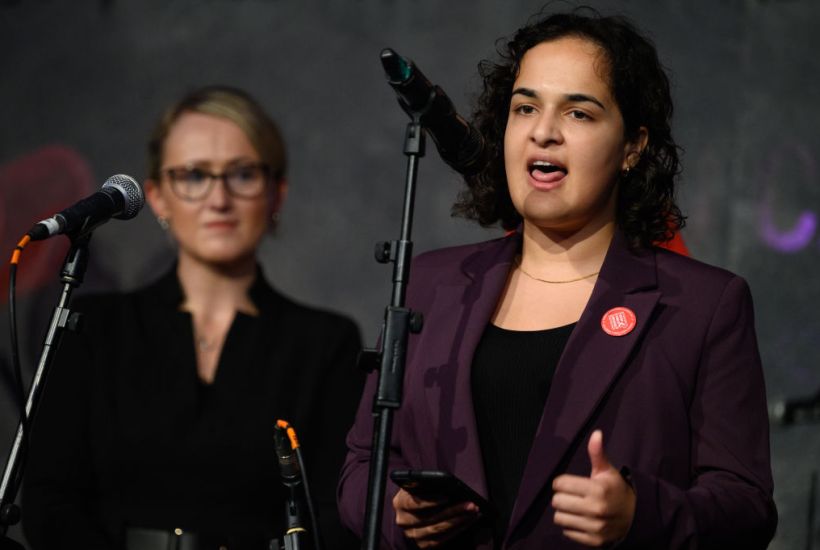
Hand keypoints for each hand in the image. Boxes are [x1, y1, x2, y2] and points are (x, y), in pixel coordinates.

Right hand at [392, 488, 480, 547]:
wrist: (416, 509)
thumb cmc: (420, 492)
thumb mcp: (419, 486)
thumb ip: (425, 485)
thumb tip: (444, 485)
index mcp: (400, 503)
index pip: (412, 503)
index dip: (429, 501)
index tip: (446, 498)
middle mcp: (403, 521)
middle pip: (430, 518)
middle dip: (453, 511)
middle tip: (470, 505)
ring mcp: (412, 534)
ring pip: (437, 529)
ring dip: (459, 521)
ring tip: (472, 512)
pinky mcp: (422, 544)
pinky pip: (442, 539)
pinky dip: (457, 530)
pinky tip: (468, 522)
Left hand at [551, 430, 635, 546]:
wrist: (636, 517)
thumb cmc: (616, 490)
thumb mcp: (607, 471)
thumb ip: (597, 453)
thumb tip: (596, 433)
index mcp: (598, 489)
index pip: (560, 483)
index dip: (561, 482)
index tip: (568, 483)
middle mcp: (596, 509)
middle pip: (557, 501)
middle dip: (561, 497)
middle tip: (571, 496)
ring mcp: (595, 526)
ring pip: (559, 518)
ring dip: (564, 512)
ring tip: (574, 508)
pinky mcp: (594, 540)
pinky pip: (567, 532)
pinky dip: (571, 526)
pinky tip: (581, 519)